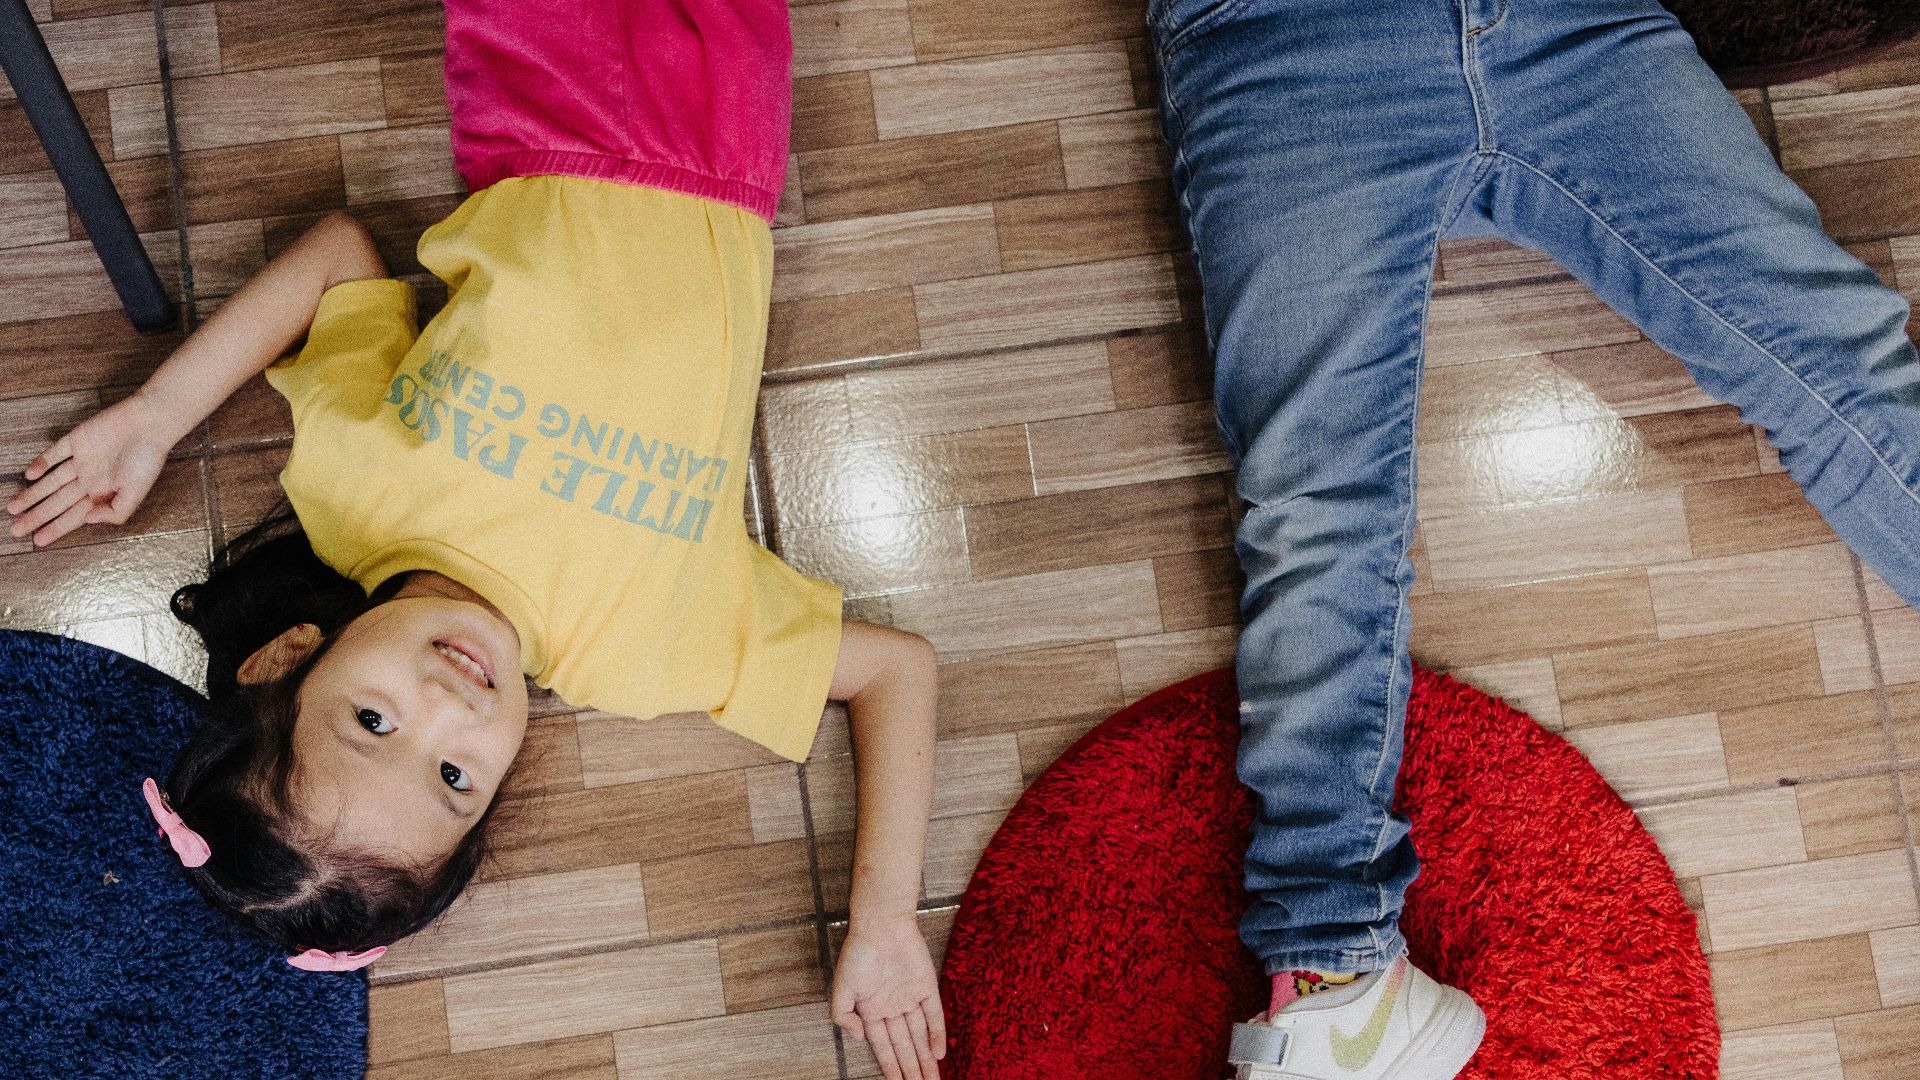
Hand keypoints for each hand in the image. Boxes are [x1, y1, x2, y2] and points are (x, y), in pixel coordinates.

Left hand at [5, 394, 171, 546]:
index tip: (38, 541)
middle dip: (37, 516)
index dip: (56, 528)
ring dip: (32, 494)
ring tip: (13, 508)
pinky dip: (41, 463)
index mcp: (104, 494)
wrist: (149, 423)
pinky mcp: (77, 441)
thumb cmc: (147, 459)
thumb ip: (115, 512)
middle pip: (57, 502)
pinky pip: (55, 453)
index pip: (74, 515)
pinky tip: (29, 475)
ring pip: (51, 481)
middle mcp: (90, 479)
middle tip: (16, 530)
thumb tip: (88, 521)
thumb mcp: (136, 494)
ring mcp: (82, 461)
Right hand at [831, 914, 945, 1079]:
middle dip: (911, 1070)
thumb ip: (843, 1016)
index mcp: (871, 1010)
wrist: (881, 924)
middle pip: (904, 1046)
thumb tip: (855, 1038)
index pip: (883, 1047)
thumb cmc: (858, 953)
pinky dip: (937, 1034)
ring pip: (920, 1035)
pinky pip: (934, 1015)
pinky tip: (939, 1053)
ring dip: (925, 1058)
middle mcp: (892, 1007)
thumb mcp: (841, 987)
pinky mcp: (927, 986)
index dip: (891, 1067)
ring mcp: (910, 997)